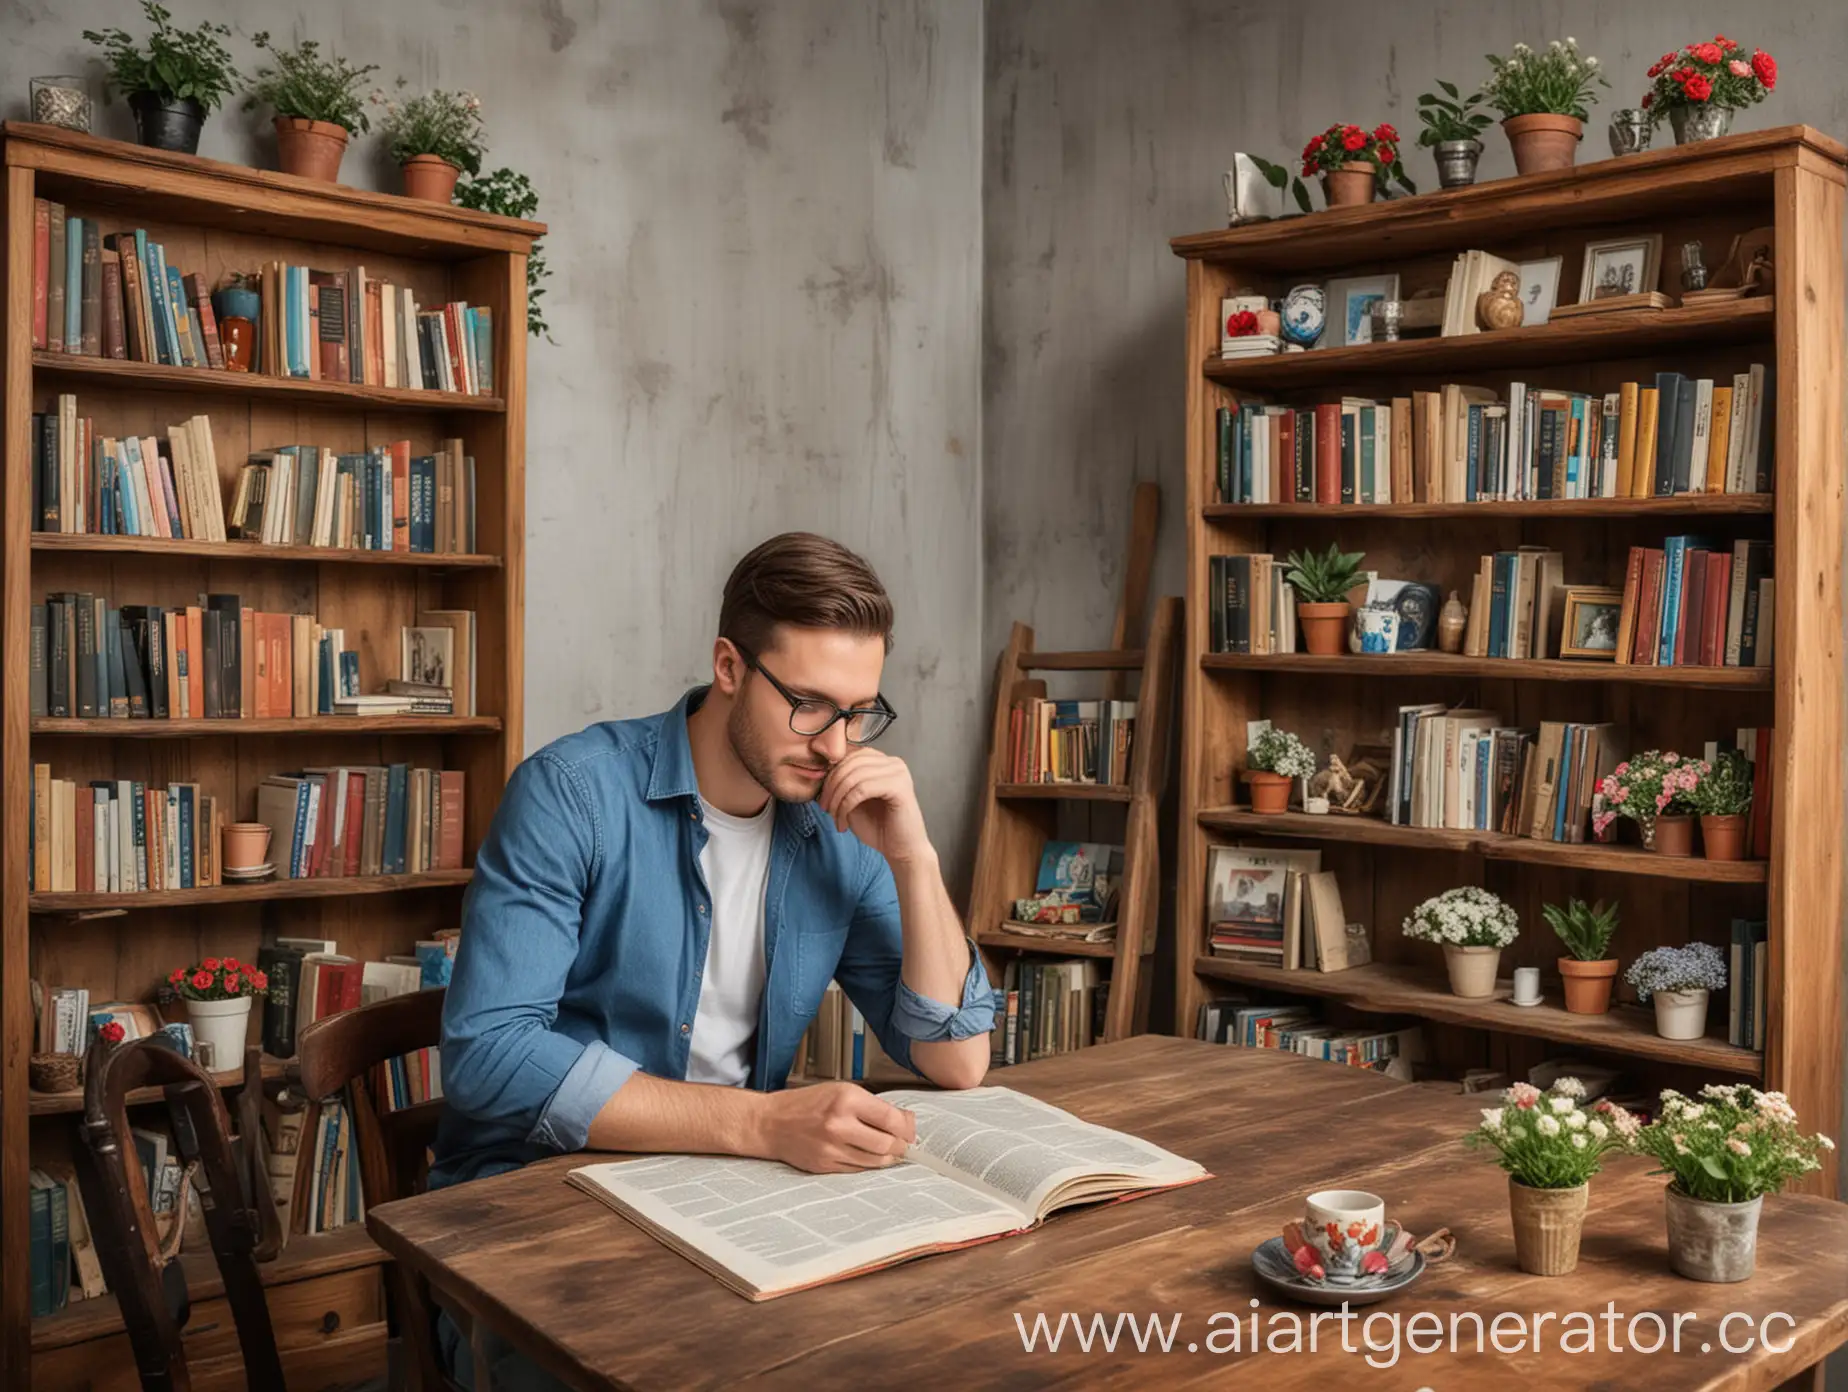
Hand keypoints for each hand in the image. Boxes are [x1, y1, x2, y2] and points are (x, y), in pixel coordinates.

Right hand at [757, 1083, 917, 1173]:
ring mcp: (832, 1148)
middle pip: (888, 1144)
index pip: (891, 1118)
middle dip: (902, 1145)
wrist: (770, 1122)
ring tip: (889, 1150)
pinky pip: (859, 1170)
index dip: (907, 1126)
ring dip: (888, 1157)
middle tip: (904, 1143)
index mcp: (845, 1100)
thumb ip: (871, 1105)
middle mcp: (839, 1125)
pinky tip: (869, 1156)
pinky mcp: (825, 1166)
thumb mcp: (840, 1091)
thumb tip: (904, 1121)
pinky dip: (870, 1164)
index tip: (910, 1128)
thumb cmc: (805, 1104)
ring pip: (876, 1161)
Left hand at [818, 747, 932, 864]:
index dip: (831, 775)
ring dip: (838, 799)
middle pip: (850, 763)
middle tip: (825, 808)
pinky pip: (862, 789)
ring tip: (835, 818)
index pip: (849, 755)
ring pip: (854, 776)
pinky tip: (844, 822)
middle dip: (831, 787)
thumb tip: (820, 773)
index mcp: (883, 762)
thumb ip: (842, 784)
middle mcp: (893, 762)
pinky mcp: (899, 787)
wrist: (901, 851)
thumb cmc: (879, 828)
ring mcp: (898, 773)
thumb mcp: (852, 801)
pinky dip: (847, 805)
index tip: (822, 798)